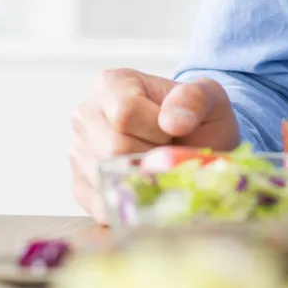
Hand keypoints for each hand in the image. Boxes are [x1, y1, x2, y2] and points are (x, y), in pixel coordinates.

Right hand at [69, 70, 241, 220]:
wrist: (196, 142)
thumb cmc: (196, 118)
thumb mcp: (209, 98)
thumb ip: (194, 98)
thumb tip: (171, 121)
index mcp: (111, 84)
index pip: (125, 114)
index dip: (156, 129)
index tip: (171, 129)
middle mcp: (86, 115)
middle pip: (113, 148)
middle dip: (150, 156)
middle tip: (165, 150)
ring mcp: (79, 150)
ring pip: (106, 176)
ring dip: (141, 179)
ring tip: (154, 163)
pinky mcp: (81, 183)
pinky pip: (98, 203)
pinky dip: (127, 204)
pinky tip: (145, 190)